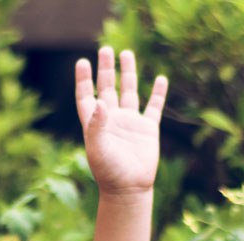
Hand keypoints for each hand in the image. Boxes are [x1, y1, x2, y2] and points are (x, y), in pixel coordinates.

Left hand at [75, 46, 166, 196]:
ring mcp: (130, 123)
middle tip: (105, 48)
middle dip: (106, 69)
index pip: (86, 96)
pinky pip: (153, 107)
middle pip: (107, 88)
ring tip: (126, 53)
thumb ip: (96, 124)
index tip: (82, 62)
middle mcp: (112, 119)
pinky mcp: (148, 129)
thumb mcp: (98, 148)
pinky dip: (158, 93)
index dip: (84, 80)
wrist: (129, 189)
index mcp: (95, 123)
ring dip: (128, 73)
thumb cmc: (109, 172)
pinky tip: (160, 78)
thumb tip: (99, 100)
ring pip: (129, 91)